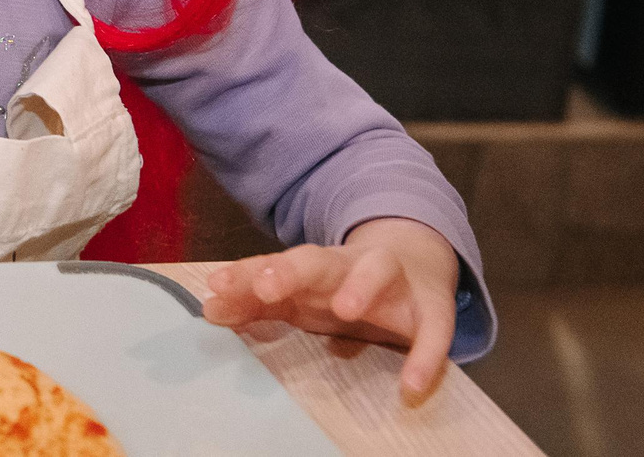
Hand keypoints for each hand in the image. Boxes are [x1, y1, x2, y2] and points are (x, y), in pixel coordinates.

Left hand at [200, 218, 461, 403]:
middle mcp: (348, 265)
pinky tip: (412, 384)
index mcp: (313, 266)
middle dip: (291, 269)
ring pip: (375, 269)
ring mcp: (391, 279)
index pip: (274, 264)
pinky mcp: (431, 306)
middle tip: (266, 287)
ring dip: (360, 285)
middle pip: (317, 259)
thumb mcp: (301, 294)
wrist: (414, 261)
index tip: (215, 287)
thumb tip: (209, 310)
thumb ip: (257, 303)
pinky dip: (425, 354)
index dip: (246, 275)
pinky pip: (433, 328)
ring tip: (344, 309)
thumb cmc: (342, 285)